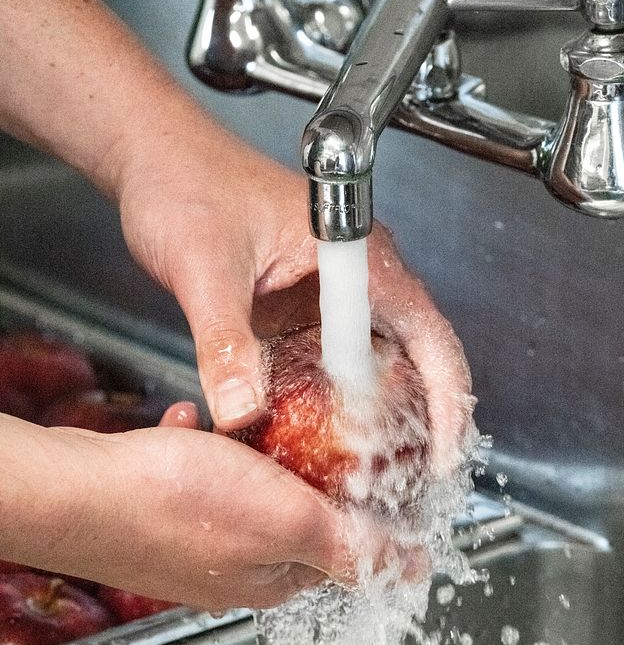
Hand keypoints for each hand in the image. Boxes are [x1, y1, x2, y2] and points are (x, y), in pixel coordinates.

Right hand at [0, 410, 349, 610]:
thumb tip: (411, 571)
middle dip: (297, 468)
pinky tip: (189, 427)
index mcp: (274, 578)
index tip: (362, 461)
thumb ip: (349, 545)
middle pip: (291, 513)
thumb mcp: (286, 520)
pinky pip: (196, 475)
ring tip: (239, 426)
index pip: (341, 546)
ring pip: (243, 488)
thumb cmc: (173, 505)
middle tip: (297, 429)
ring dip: (247, 452)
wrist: (75, 492)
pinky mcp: (157, 514)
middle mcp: (233, 569)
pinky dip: (201, 446)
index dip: (358, 501)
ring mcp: (192, 543)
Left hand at [116, 107, 472, 472]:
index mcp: (357, 255)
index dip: (447, 400)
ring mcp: (327, 297)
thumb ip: (224, 339)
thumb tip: (240, 410)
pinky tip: (320, 444)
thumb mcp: (205, 266)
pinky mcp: (299, 313)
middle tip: (413, 482)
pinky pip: (328, 368)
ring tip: (375, 475)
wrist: (155, 162)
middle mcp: (354, 278)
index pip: (429, 335)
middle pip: (412, 359)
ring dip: (377, 419)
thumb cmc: (187, 182)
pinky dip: (331, 407)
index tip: (446, 454)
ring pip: (371, 369)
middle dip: (420, 422)